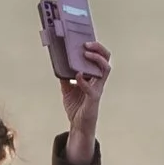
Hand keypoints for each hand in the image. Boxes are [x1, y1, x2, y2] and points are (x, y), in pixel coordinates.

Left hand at [61, 40, 109, 164]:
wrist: (78, 125)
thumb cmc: (76, 106)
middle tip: (86, 44)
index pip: (100, 57)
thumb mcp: (67, 88)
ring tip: (85, 53)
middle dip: (98, 49)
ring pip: (105, 69)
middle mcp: (98, 81)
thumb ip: (65, 77)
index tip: (86, 39)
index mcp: (93, 77)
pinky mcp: (93, 99)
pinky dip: (83, 80)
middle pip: (106, 59)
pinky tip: (76, 75)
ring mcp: (97, 89)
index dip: (96, 47)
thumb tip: (57, 64)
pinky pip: (91, 88)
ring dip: (96, 59)